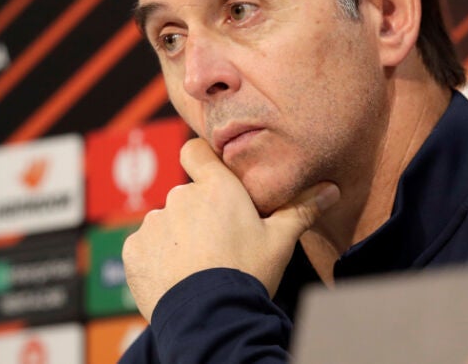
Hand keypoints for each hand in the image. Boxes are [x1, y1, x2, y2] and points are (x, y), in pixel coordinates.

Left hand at [121, 138, 339, 321]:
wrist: (210, 317)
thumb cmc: (247, 273)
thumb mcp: (280, 241)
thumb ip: (301, 209)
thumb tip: (332, 189)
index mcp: (216, 188)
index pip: (197, 151)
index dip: (202, 160)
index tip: (212, 177)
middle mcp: (180, 197)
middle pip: (187, 196)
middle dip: (198, 214)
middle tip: (218, 243)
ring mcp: (155, 223)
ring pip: (167, 222)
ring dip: (177, 237)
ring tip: (197, 266)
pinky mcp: (135, 249)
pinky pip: (145, 245)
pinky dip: (157, 257)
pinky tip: (176, 276)